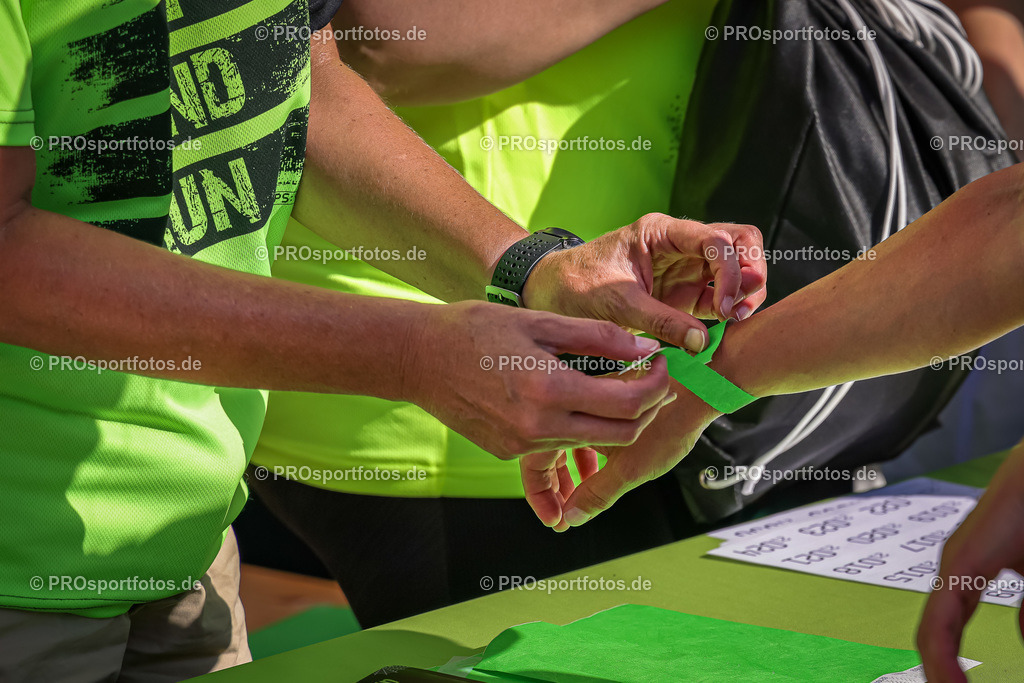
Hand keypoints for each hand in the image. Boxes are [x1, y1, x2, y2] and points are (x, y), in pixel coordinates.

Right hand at [407, 300, 674, 459]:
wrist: (417, 358)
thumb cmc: (475, 329)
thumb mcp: (539, 321)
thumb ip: (597, 337)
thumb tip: (644, 350)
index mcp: (549, 390)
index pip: (628, 404)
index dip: (657, 385)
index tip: (660, 364)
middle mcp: (538, 427)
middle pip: (620, 435)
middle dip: (645, 408)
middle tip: (648, 379)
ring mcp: (522, 445)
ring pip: (591, 442)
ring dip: (613, 418)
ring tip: (611, 382)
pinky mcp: (510, 453)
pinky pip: (558, 444)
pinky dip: (577, 424)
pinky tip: (571, 395)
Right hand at [520, 383, 721, 528]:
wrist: (701, 385)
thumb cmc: (670, 421)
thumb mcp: (630, 468)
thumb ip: (597, 493)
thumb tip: (574, 516)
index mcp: (569, 417)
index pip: (537, 460)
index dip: (541, 493)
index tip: (555, 517)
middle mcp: (571, 404)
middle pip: (547, 450)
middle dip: (555, 484)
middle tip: (565, 511)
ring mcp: (586, 399)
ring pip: (565, 438)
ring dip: (570, 468)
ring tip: (580, 491)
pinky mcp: (601, 396)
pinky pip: (580, 427)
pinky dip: (584, 449)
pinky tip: (598, 462)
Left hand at [522, 214, 767, 351]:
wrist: (552, 294)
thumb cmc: (577, 287)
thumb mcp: (616, 303)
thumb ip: (660, 320)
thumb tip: (702, 342)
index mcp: (661, 233)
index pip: (715, 239)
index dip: (730, 270)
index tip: (723, 305)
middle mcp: (680, 244)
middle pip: (738, 242)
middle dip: (749, 271)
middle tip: (739, 307)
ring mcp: (685, 268)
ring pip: (736, 268)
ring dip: (744, 291)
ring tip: (733, 318)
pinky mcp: (683, 294)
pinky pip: (719, 296)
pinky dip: (729, 309)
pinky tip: (722, 328)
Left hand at [917, 438, 1023, 681]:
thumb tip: (1023, 636)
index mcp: (969, 573)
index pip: (947, 630)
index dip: (948, 668)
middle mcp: (954, 569)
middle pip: (935, 637)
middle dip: (942, 675)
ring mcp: (954, 563)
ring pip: (932, 635)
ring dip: (941, 673)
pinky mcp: (963, 561)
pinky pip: (941, 622)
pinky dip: (942, 657)